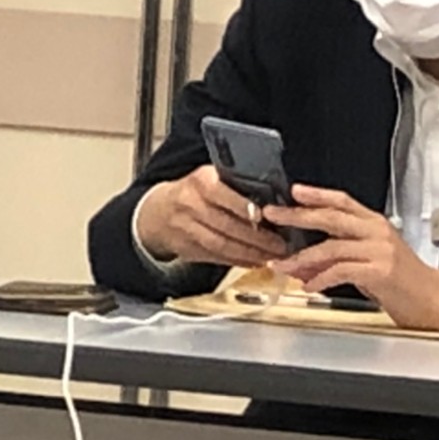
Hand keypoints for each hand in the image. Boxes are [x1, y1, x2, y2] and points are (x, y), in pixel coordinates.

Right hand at [135, 166, 289, 267]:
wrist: (157, 212)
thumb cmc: (192, 192)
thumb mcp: (208, 177)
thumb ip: (233, 185)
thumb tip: (272, 198)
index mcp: (200, 182)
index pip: (222, 194)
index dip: (243, 207)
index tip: (264, 216)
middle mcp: (191, 205)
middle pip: (226, 225)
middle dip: (256, 237)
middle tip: (281, 244)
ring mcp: (188, 229)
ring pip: (222, 244)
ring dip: (250, 253)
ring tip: (272, 256)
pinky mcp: (188, 249)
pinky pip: (217, 257)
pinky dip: (239, 261)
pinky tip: (256, 261)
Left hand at [264, 185, 438, 333]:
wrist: (436, 302)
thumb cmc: (405, 283)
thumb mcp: (370, 261)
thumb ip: (339, 256)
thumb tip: (304, 261)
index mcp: (375, 224)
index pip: (343, 201)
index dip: (317, 194)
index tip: (294, 191)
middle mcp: (377, 232)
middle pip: (331, 216)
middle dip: (298, 215)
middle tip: (274, 214)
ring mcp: (380, 250)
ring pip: (331, 246)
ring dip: (302, 258)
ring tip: (283, 265)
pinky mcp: (381, 271)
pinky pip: (341, 270)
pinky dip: (321, 278)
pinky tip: (310, 285)